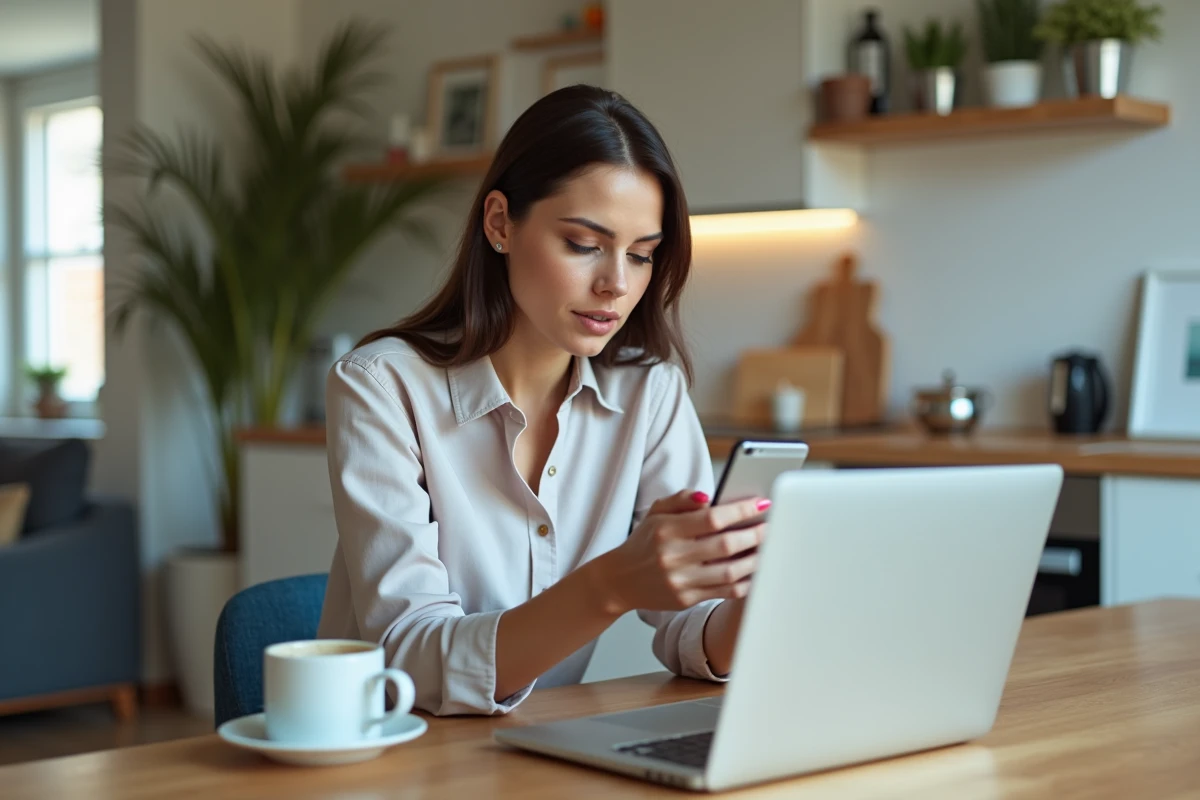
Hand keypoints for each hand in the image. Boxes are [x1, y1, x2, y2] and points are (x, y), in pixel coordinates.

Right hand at [597, 490, 768, 613]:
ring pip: (730, 572)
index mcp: (666, 530)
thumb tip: (709, 496)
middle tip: (772, 526)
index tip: (762, 504)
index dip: (741, 510)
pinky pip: (725, 591)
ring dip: (756, 559)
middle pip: (725, 545)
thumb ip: (682, 499)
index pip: (712, 518)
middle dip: (755, 534)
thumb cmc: (645, 542)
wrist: (620, 580)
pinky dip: (746, 581)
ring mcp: (680, 581)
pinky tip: (756, 570)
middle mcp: (673, 556)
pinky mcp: (686, 600)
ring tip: (769, 547)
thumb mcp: (656, 512)